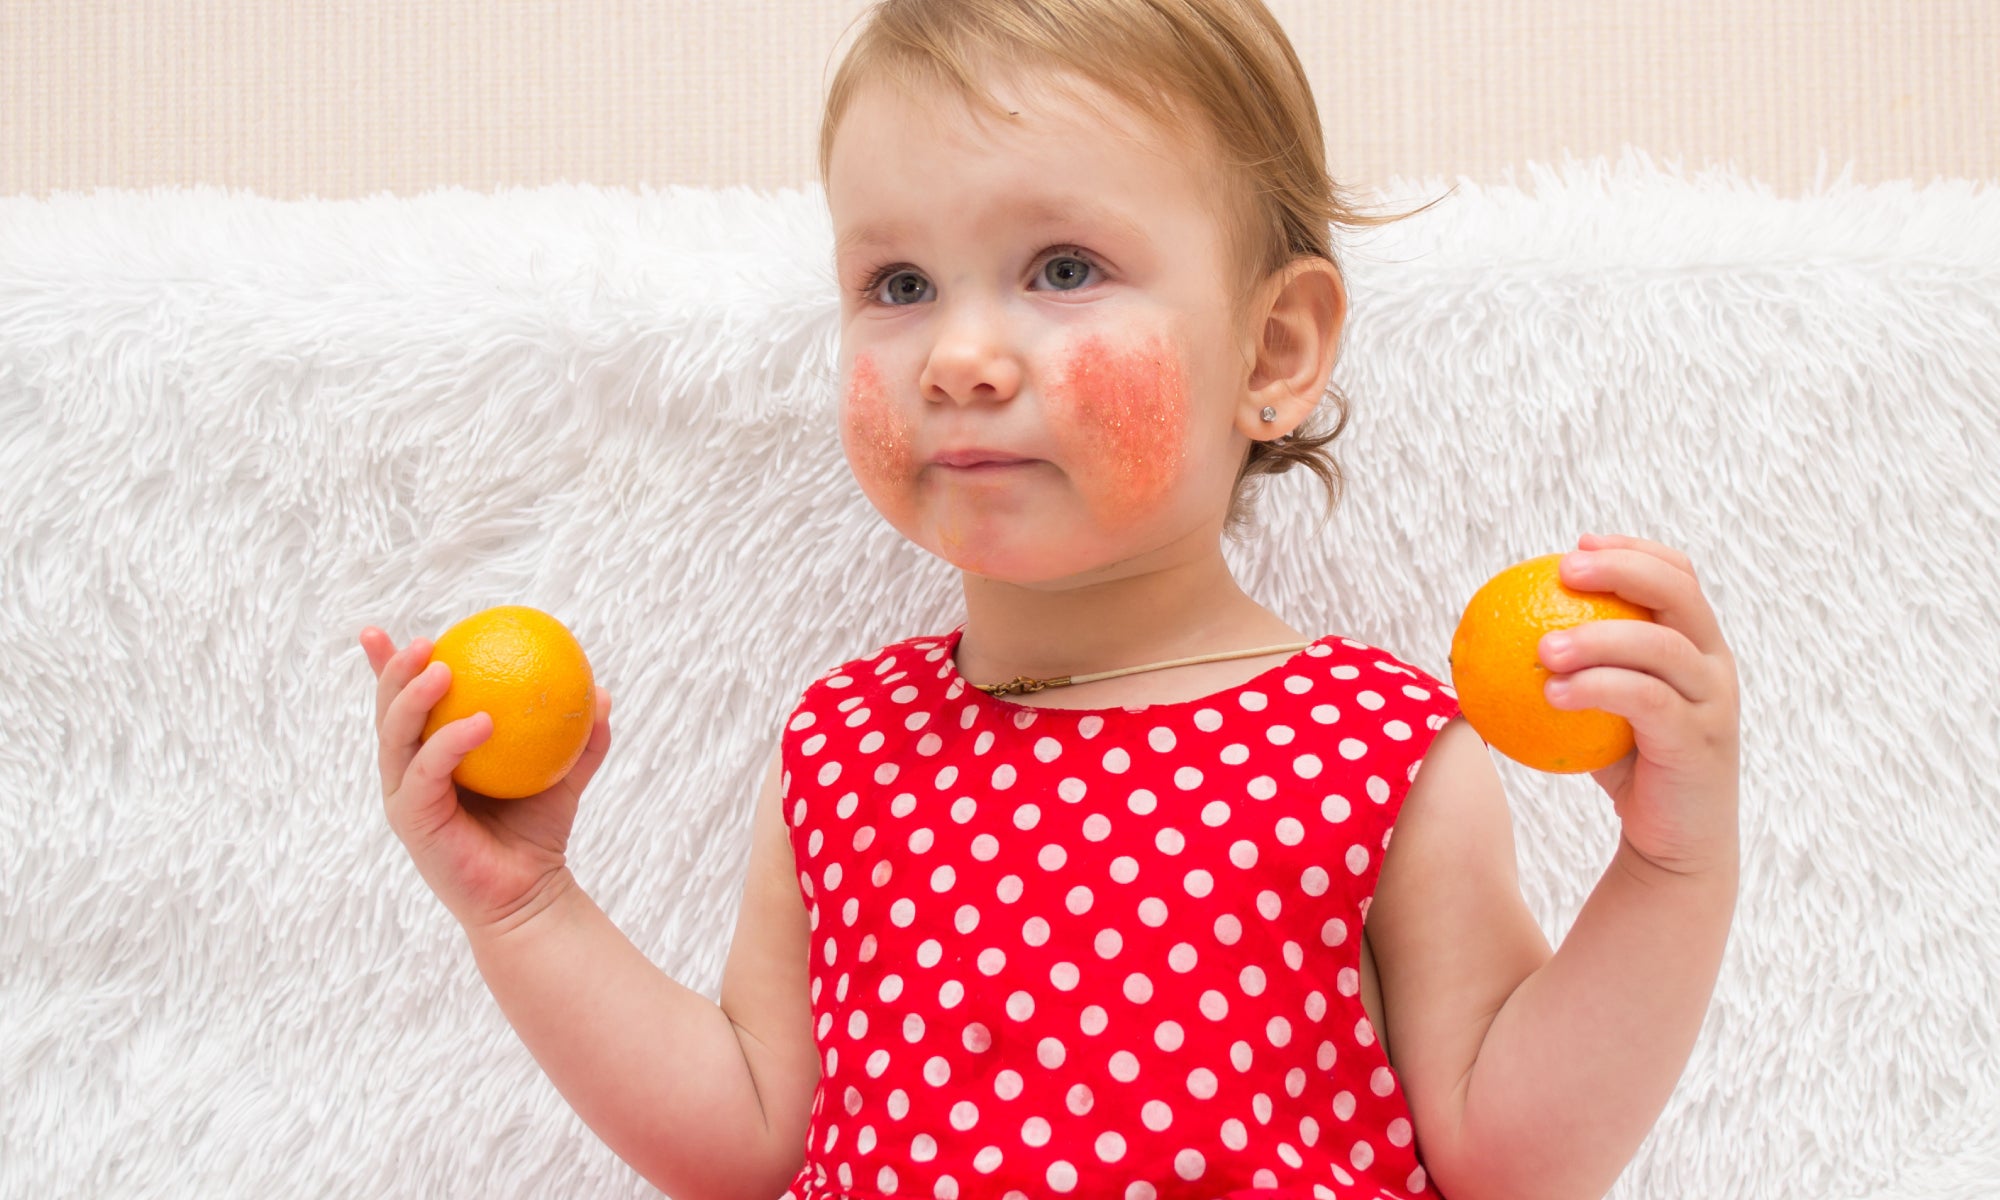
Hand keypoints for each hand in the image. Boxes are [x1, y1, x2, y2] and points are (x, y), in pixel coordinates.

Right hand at [362, 626, 614, 932]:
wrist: (531, 894)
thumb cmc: (538, 832)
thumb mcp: (565, 775)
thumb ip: (580, 735)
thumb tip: (601, 692)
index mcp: (431, 753)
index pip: (404, 701)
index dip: (387, 664)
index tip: (381, 629)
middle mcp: (409, 771)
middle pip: (388, 710)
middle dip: (393, 670)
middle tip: (423, 642)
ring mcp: (405, 796)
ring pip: (394, 736)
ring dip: (411, 696)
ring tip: (441, 668)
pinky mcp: (412, 821)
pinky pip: (427, 772)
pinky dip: (450, 742)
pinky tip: (481, 722)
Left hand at [1535, 533, 1740, 876]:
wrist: (1673, 842)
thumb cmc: (1626, 765)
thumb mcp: (1595, 705)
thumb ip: (1569, 666)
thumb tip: (1490, 637)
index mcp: (1695, 644)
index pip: (1678, 576)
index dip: (1633, 550)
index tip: (1577, 545)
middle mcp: (1712, 664)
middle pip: (1680, 594)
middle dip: (1623, 570)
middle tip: (1563, 570)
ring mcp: (1712, 702)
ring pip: (1662, 647)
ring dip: (1598, 638)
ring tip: (1541, 649)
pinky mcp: (1699, 741)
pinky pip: (1646, 701)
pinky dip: (1598, 689)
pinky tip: (1552, 693)